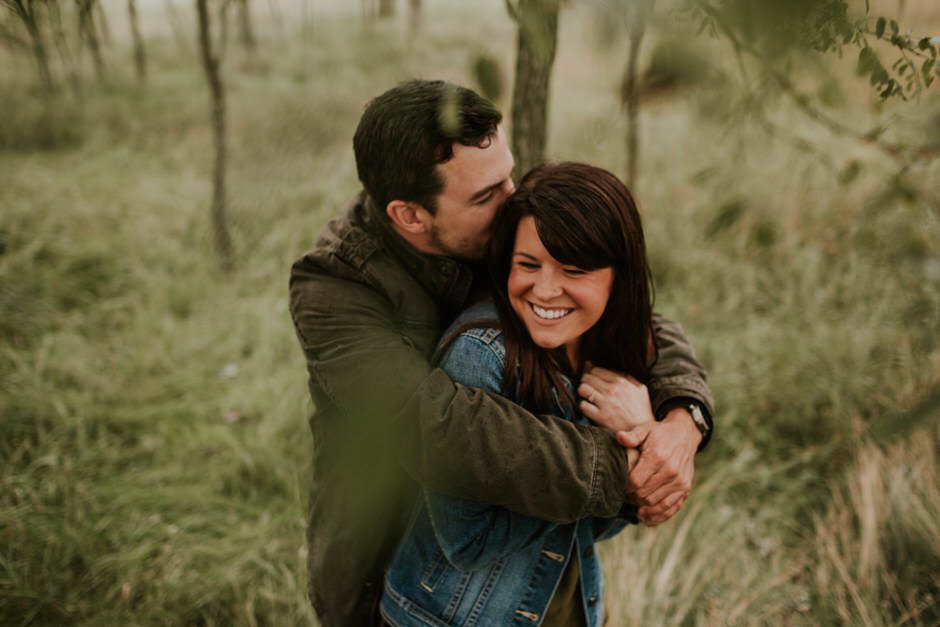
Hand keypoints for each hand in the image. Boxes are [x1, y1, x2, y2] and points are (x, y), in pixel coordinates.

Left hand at [577, 366, 654, 432]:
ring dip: (583, 392)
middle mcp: (612, 390)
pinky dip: (583, 406)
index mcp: (621, 382)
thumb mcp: (640, 389)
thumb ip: (627, 378)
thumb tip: (611, 370)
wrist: (642, 431)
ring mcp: (606, 403)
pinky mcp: (601, 417)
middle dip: (586, 382)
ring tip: (587, 396)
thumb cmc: (641, 411)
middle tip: (588, 388)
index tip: (593, 380)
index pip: (596, 370)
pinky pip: (583, 405)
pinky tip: (589, 408)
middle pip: (587, 378)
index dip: (592, 374)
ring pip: (583, 389)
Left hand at [616, 407, 701, 525]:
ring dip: (643, 509)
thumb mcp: (645, 429)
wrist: (685, 435)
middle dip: (632, 498)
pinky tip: (646, 518)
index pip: (636, 481)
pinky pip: (671, 508)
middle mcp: (671, 471)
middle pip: (645, 495)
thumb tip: (619, 437)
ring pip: (657, 504)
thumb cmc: (660, 434)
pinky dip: (658, 517)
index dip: (625, 488)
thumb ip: (632, 436)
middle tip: (625, 497)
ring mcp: (680, 481)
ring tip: (634, 507)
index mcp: (658, 456)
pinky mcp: (686, 488)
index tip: (620, 487)